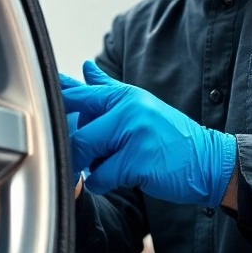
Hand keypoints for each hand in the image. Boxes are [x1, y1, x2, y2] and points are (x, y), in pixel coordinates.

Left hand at [59, 61, 235, 206]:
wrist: (208, 160)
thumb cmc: (170, 137)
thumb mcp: (141, 106)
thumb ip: (108, 89)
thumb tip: (86, 69)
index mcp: (126, 96)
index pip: (83, 94)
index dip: (60, 97)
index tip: (43, 96)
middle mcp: (129, 110)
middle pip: (79, 130)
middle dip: (77, 148)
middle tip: (90, 155)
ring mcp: (134, 134)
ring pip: (87, 155)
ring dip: (95, 167)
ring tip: (119, 163)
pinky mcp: (137, 161)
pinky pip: (100, 177)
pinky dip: (105, 183)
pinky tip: (126, 177)